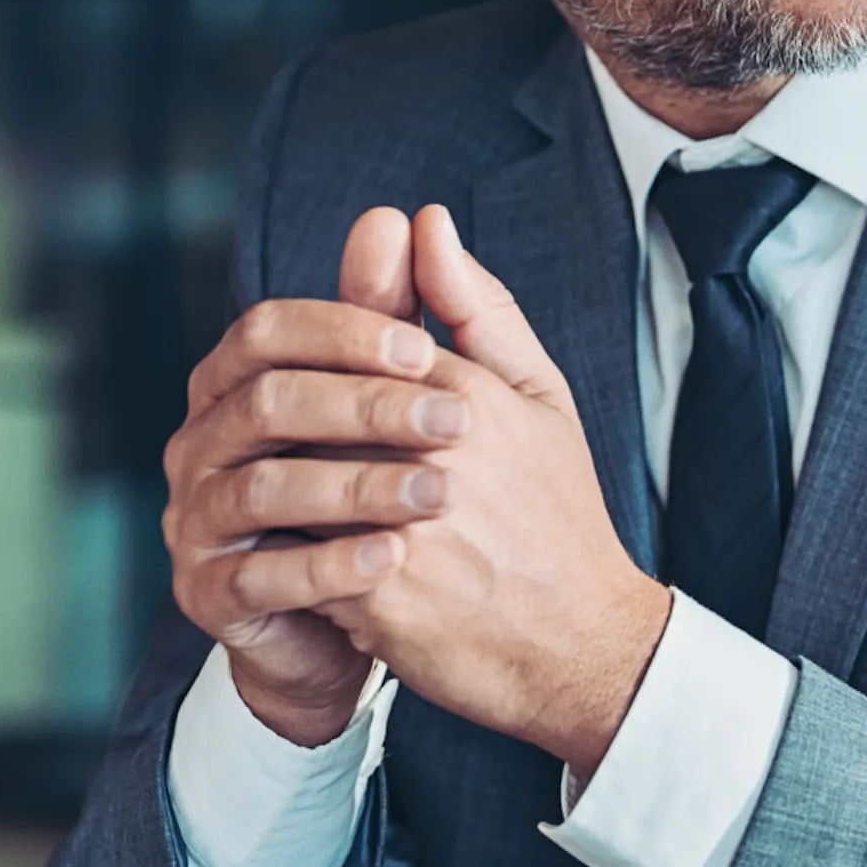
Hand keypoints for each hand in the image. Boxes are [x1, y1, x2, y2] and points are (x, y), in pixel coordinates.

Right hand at [162, 208, 470, 746]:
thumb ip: (399, 313)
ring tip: (438, 493)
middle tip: (454, 421)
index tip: (426, 348)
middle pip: (265, 401)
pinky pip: (261, 575)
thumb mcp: (402, 399)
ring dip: (355, 486)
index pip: (268, 328)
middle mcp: (200, 440)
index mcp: (236, 380)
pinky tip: (395, 558)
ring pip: (262, 487)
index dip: (343, 330)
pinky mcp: (207, 593)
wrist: (353, 622)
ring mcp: (194, 518)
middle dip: (362, 406)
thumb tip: (409, 215)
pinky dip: (329, 564)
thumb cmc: (379, 493)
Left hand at [314, 205, 673, 775]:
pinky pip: (299, 563)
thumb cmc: (556, 512)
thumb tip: (424, 219)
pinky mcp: (375, 602)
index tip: (321, 395)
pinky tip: (312, 565)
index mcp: (466, 396)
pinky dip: (296, 562)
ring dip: (285, 496)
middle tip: (294, 455)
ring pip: (294, 487)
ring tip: (293, 505)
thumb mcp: (537, 395)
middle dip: (293, 433)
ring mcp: (401, 531)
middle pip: (310, 416)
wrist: (582, 647)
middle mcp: (432, 457)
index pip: (352, 348)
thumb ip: (476, 307)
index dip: (322, 368)